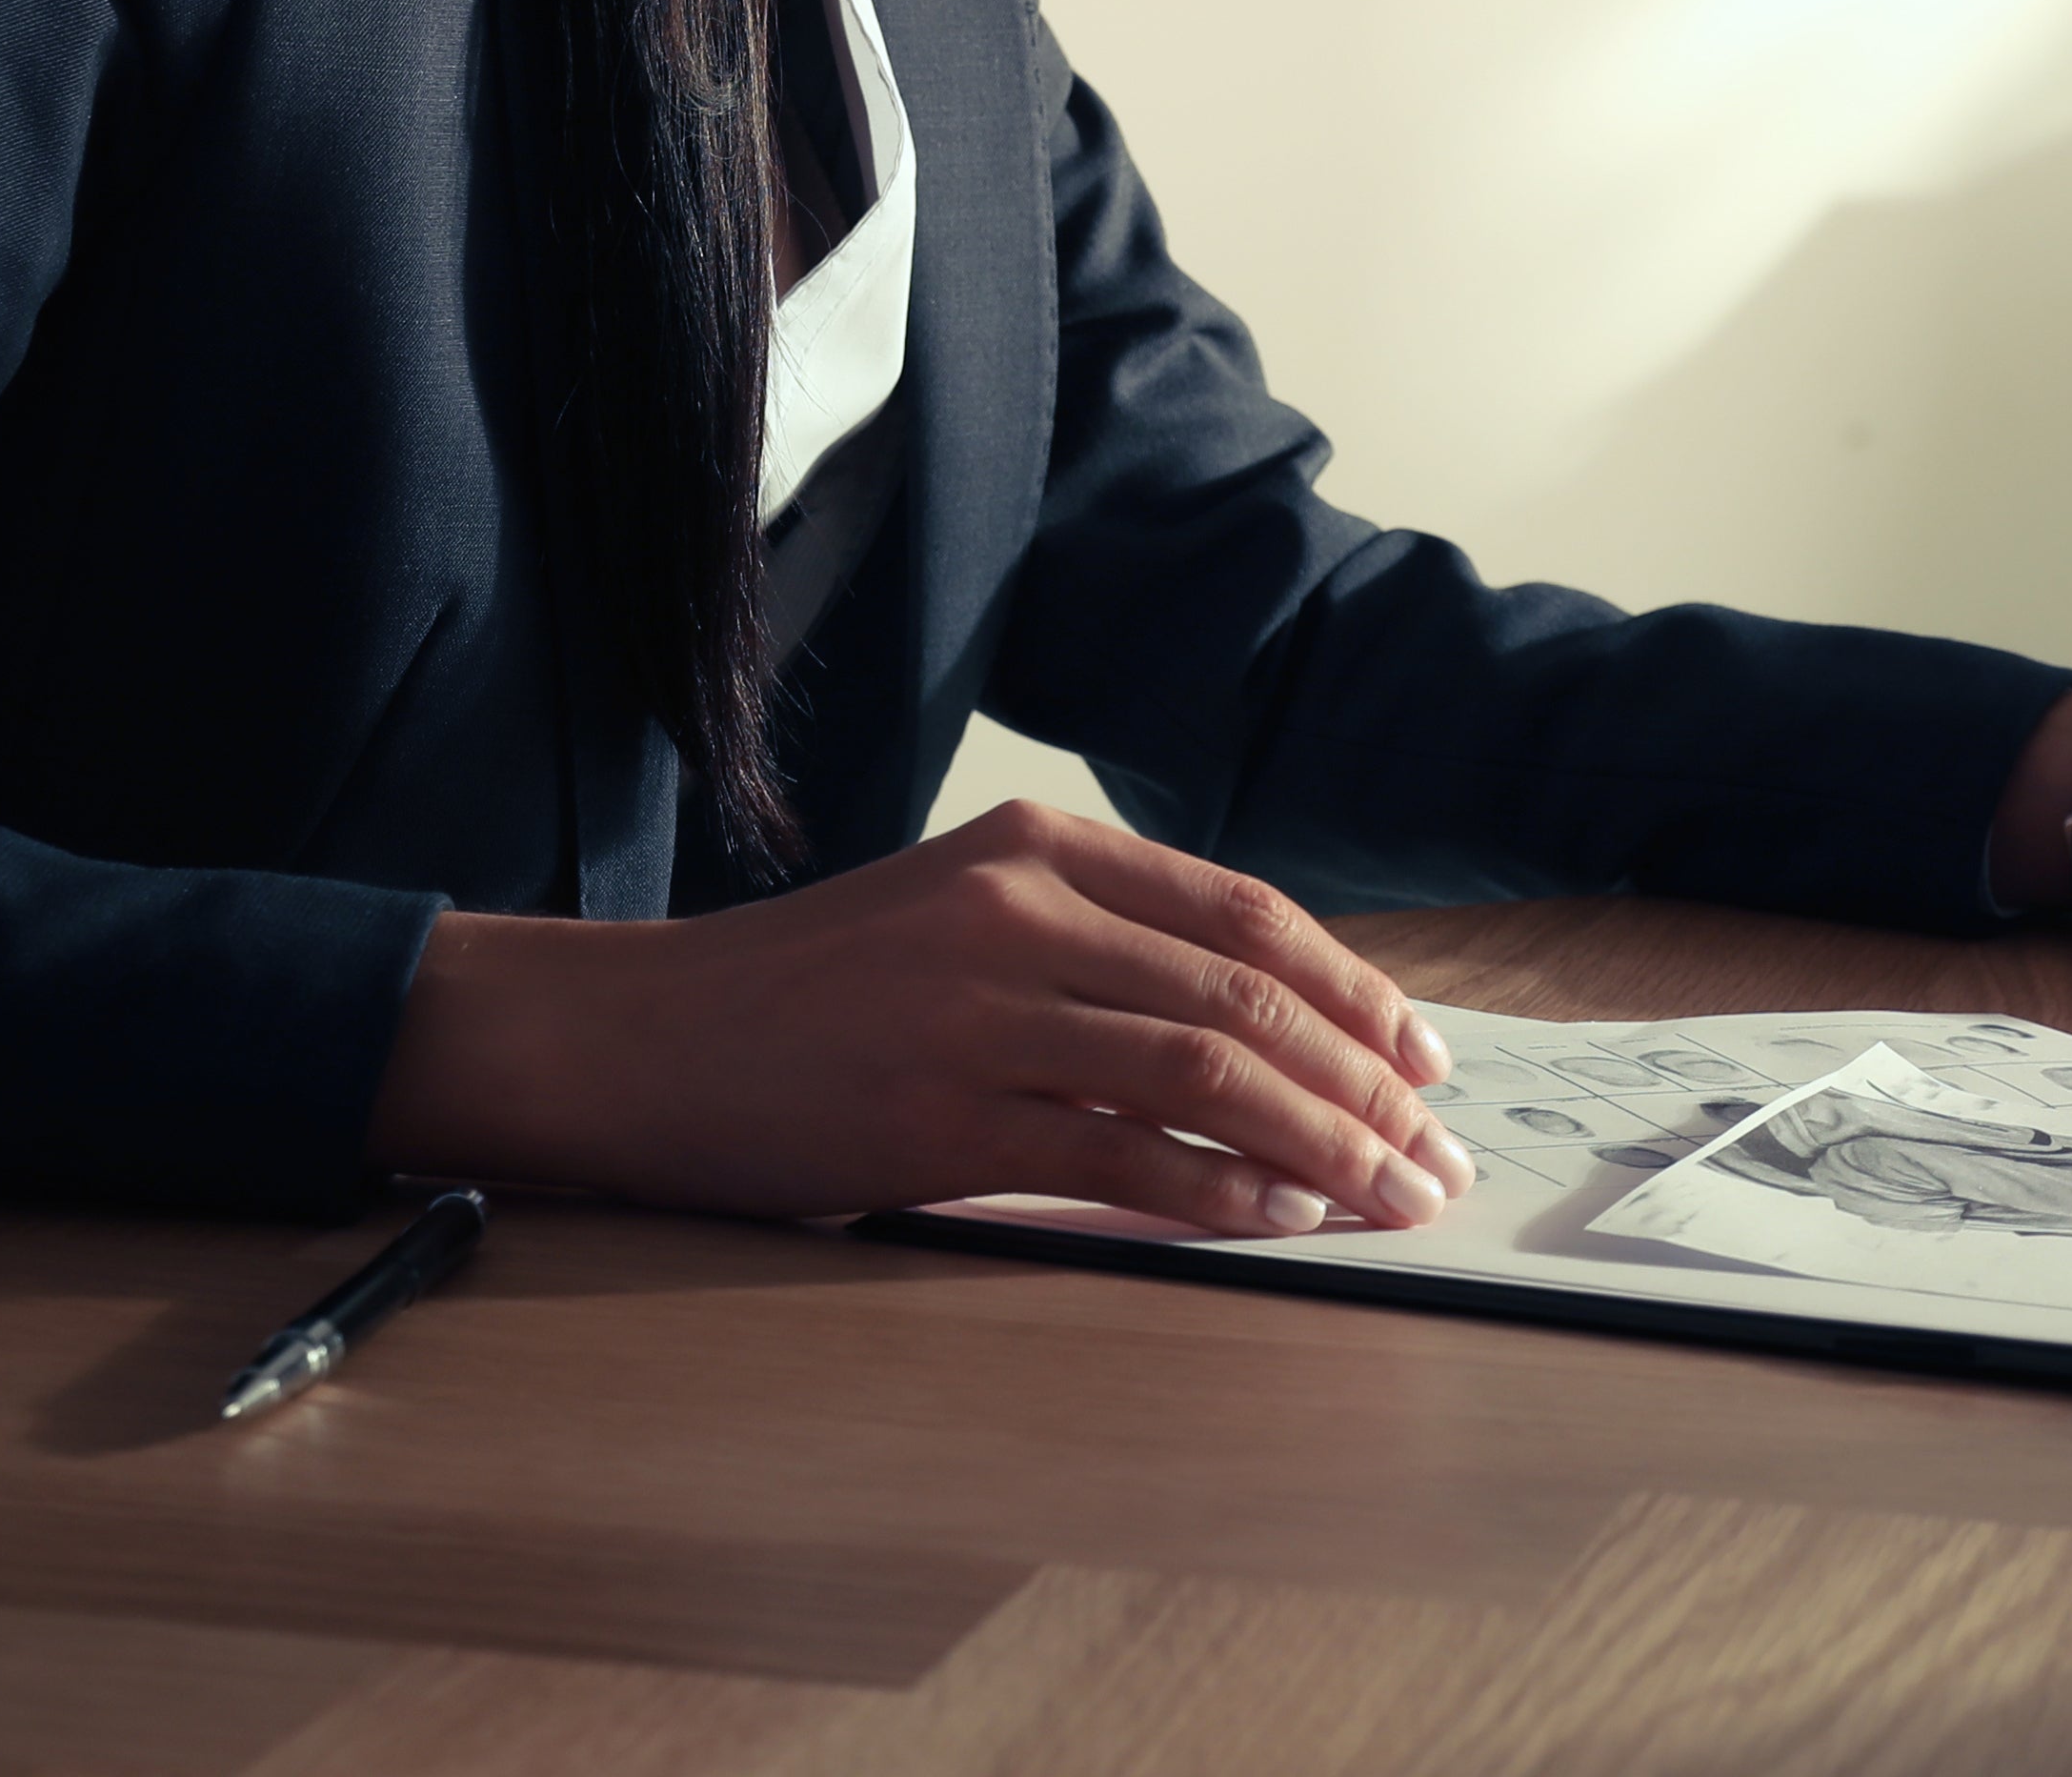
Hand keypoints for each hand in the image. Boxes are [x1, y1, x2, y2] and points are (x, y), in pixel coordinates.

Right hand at [360, 797, 1485, 1238]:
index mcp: (1035, 850)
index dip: (1356, 993)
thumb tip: (1256, 1038)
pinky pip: (1117, 1158)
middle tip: (1438, 1158)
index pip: (1245, 917)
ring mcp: (978, 1013)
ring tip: (1390, 1199)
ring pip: (1205, 1076)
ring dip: (1324, 1146)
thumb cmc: (802, 994)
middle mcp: (1018, 913)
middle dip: (1367, 1084)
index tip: (1426, 1063)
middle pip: (1246, 999)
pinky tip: (1279, 1221)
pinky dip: (1217, 1194)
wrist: (634, 1039)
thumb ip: (1090, 950)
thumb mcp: (954, 917)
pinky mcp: (938, 1117)